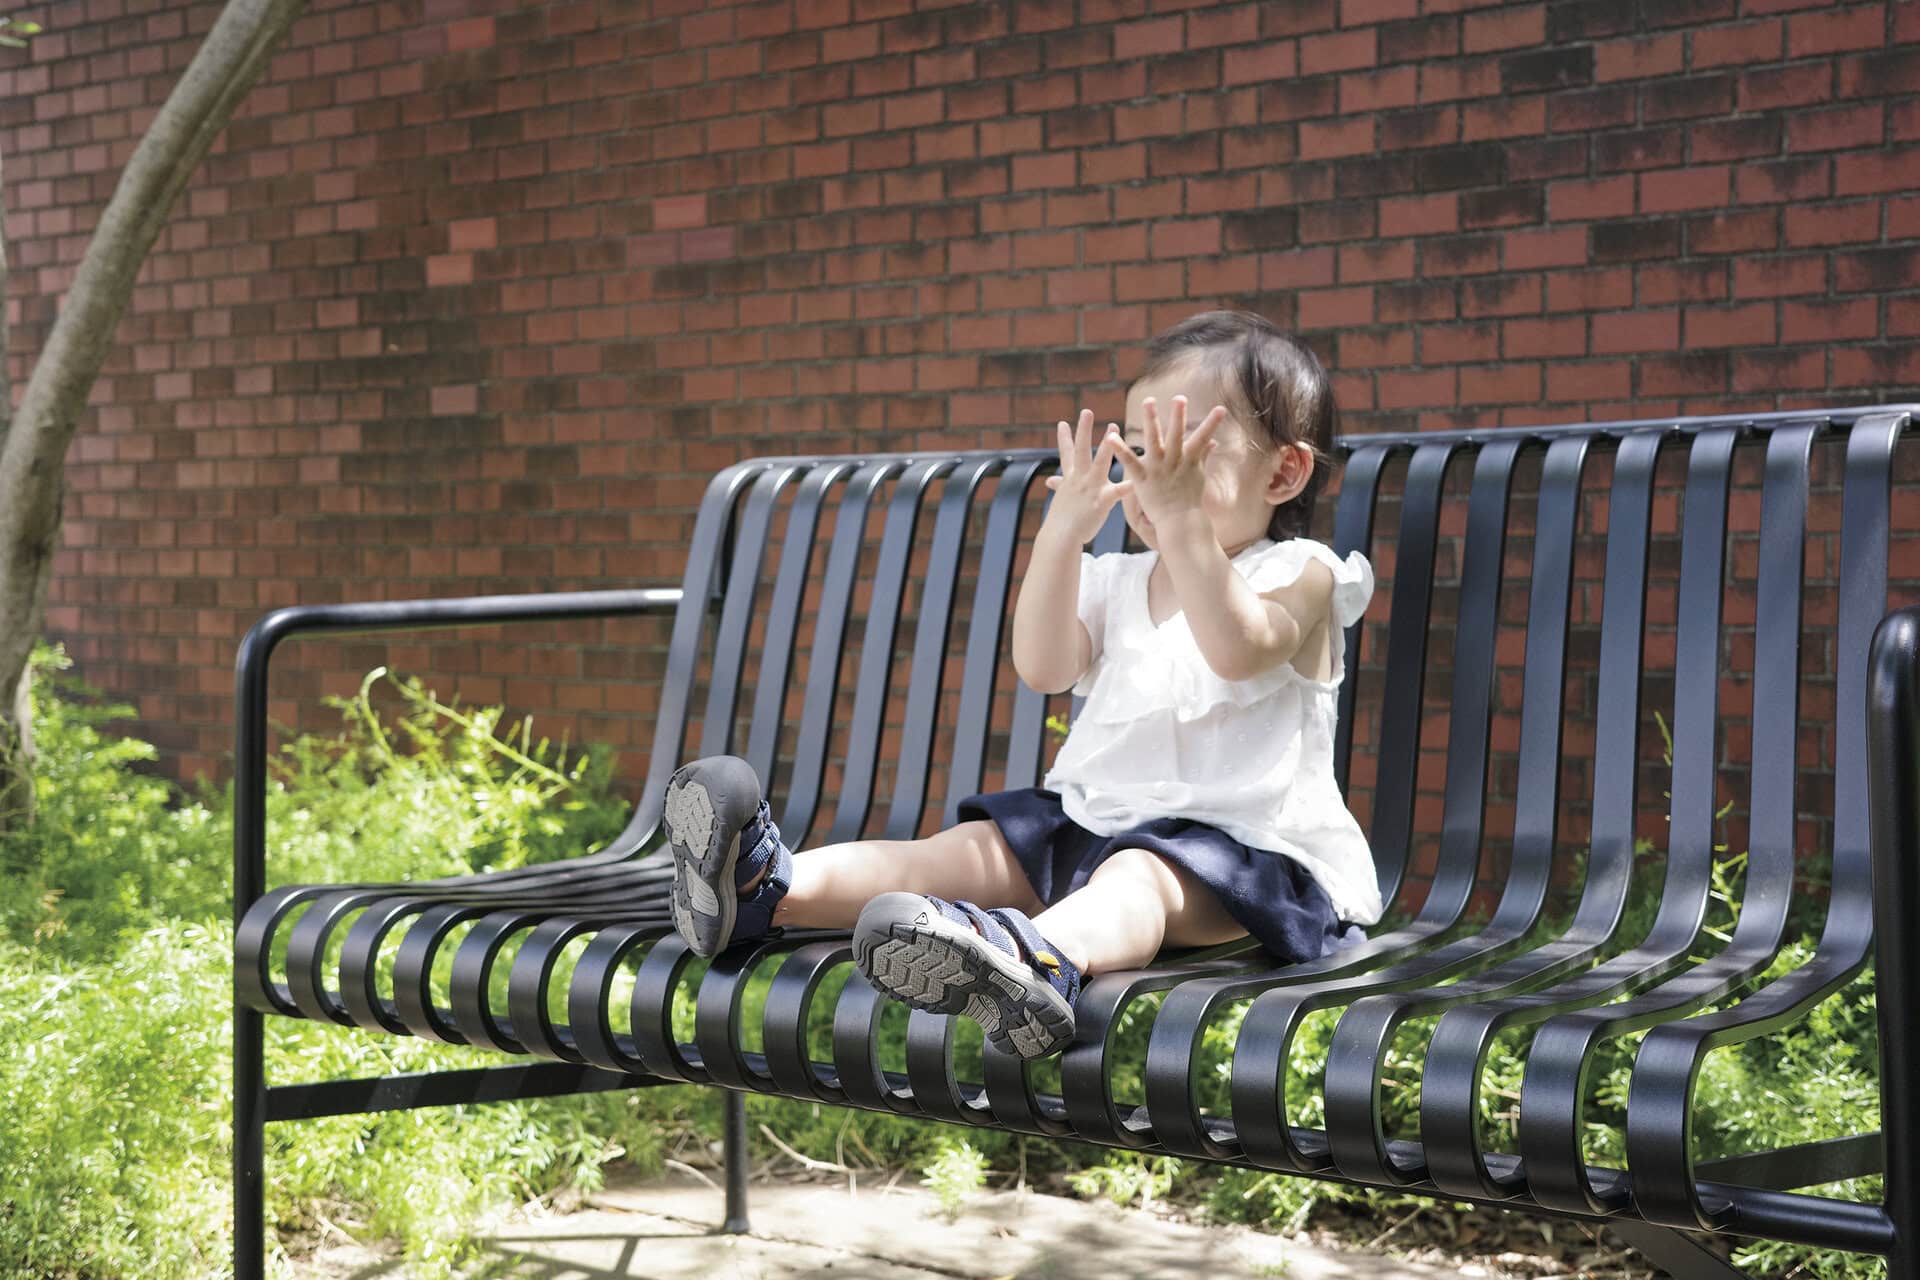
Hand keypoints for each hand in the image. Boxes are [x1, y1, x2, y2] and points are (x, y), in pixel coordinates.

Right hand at [1041, 408, 1131, 544]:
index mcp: (1071, 478)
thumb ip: (1060, 485)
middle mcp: (1079, 479)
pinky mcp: (1100, 501)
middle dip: (1084, 430)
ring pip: (1099, 462)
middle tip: (1087, 411)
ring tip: (1115, 428)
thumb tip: (1050, 481)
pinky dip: (1126, 486)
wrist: (1061, 537)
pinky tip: (1136, 480)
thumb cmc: (1063, 521)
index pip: (1066, 454)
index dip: (1064, 438)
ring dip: (1107, 444)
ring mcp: (1089, 488)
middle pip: (1081, 450)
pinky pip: (1116, 492)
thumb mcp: (1061, 499)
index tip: (1063, 422)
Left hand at [1109, 395, 1225, 528]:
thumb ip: (1203, 454)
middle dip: (1178, 416)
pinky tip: (1110, 437)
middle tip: (1179, 398)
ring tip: (1148, 401)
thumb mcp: (1198, 474)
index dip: (1212, 424)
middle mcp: (1173, 462)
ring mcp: (1158, 469)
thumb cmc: (1190, 499)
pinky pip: (1129, 462)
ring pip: (1154, 441)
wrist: (1179, 523)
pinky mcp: (1142, 479)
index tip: (1222, 408)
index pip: (1202, 438)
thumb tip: (1213, 440)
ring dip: (1152, 421)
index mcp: (1188, 459)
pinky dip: (1120, 450)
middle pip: (1176, 435)